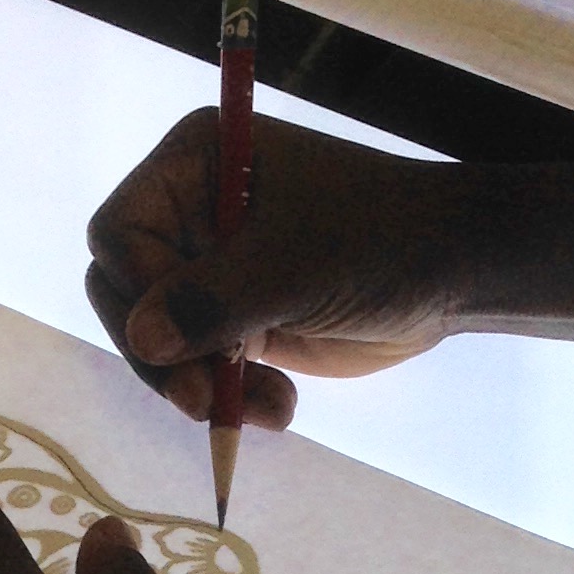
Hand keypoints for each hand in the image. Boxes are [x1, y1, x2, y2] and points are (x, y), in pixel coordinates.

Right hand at [85, 113, 573, 429]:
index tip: (181, 340)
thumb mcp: (296, 264)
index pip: (121, 233)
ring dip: (200, 386)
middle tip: (206, 401)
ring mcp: (209, 267)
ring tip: (260, 408)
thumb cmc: (382, 239)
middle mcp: (190, 211)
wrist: (452, 272)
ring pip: (157, 341)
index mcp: (196, 164)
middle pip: (124, 292)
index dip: (140, 290)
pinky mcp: (234, 318)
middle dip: (164, 354)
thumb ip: (215, 298)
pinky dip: (229, 398)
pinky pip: (199, 368)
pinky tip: (276, 409)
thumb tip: (142, 336)